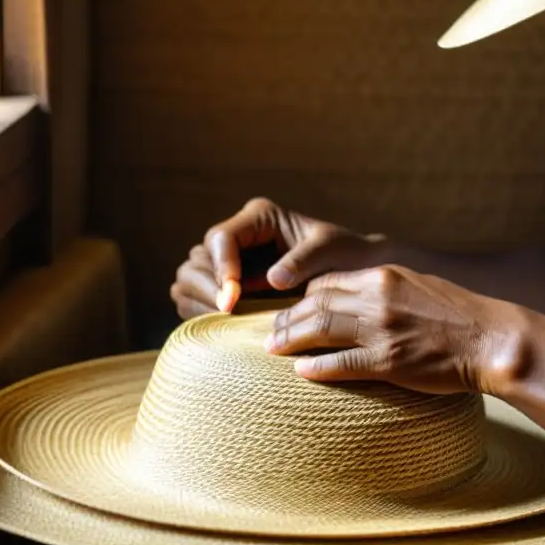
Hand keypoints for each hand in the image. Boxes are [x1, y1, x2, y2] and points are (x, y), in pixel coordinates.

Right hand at [169, 198, 381, 318]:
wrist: (354, 272)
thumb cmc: (345, 255)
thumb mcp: (330, 251)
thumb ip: (303, 260)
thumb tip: (273, 278)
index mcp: (259, 217)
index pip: (222, 238)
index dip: (222, 268)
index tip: (232, 298)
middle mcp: (239, 235)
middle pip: (198, 258)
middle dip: (206, 287)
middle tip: (226, 314)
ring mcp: (230, 260)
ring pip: (190, 277)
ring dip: (199, 301)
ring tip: (222, 321)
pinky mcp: (228, 285)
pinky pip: (197, 297)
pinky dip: (202, 312)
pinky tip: (222, 326)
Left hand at [264, 265, 524, 395]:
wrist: (493, 338)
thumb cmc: (461, 316)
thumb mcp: (420, 287)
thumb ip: (388, 290)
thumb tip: (358, 300)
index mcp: (386, 275)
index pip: (329, 280)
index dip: (303, 296)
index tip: (291, 309)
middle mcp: (379, 296)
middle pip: (317, 301)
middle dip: (289, 317)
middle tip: (271, 331)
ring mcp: (383, 329)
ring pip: (321, 328)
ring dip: (291, 339)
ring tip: (272, 349)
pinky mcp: (389, 360)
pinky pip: (342, 363)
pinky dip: (317, 367)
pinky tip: (301, 372)